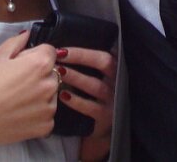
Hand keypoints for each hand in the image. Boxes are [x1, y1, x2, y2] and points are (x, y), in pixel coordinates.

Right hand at [0, 32, 60, 147]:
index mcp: (40, 64)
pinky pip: (46, 115)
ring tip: (16, 100)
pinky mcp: (46, 126)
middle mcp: (50, 84)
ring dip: (39, 95)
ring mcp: (49, 107)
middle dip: (38, 75)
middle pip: (51, 73)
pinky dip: (36, 114)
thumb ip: (16, 42)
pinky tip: (18, 114)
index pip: (49, 51)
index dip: (34, 55)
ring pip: (50, 95)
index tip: (21, 65)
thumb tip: (27, 35)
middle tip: (16, 84)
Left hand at [58, 46, 115, 160]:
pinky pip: (91, 108)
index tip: (61, 51)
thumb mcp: (98, 78)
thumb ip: (86, 66)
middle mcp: (118, 81)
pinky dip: (77, 101)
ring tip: (59, 73)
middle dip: (81, 57)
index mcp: (115, 69)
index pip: (102, 54)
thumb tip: (60, 53)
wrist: (102, 126)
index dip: (82, 52)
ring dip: (77, 78)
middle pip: (104, 63)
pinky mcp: (106, 117)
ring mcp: (114, 100)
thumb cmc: (94, 95)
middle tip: (59, 57)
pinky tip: (63, 96)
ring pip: (96, 86)